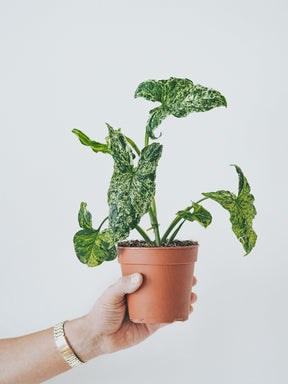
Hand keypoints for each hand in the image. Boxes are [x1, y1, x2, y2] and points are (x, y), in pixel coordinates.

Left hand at [65, 273, 196, 361]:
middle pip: (166, 287)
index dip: (167, 269)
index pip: (153, 274)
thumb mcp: (110, 294)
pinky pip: (167, 318)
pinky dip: (178, 314)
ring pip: (170, 302)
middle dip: (181, 283)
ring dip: (183, 298)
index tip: (180, 264)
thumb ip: (123, 285)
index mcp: (135, 284)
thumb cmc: (101, 312)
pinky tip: (187, 311)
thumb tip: (139, 277)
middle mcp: (145, 296)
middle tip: (192, 281)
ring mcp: (149, 310)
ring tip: (193, 296)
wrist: (98, 337)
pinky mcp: (151, 325)